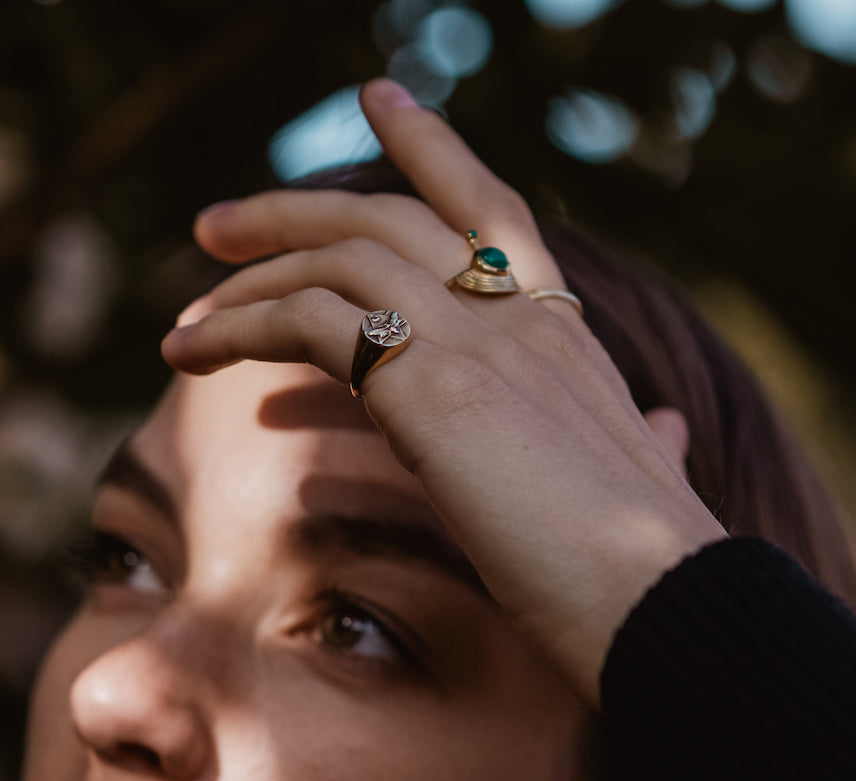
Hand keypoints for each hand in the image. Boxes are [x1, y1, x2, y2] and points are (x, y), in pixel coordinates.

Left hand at [161, 78, 724, 709]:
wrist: (662, 605)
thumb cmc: (645, 568)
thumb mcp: (649, 480)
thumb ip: (650, 440)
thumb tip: (670, 428)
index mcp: (564, 335)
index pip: (492, 208)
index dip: (433, 145)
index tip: (379, 99)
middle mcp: (520, 318)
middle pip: (388, 216)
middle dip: (291, 212)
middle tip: (216, 225)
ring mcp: (478, 341)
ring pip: (338, 257)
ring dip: (246, 274)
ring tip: (184, 309)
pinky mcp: (430, 386)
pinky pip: (306, 322)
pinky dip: (236, 327)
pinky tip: (190, 352)